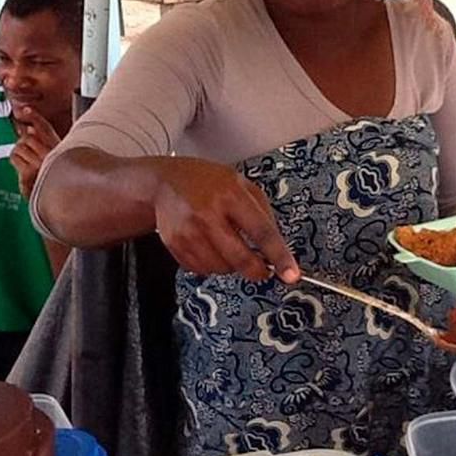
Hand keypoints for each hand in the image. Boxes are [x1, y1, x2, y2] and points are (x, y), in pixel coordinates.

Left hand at [10, 106, 60, 197]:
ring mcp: (40, 164)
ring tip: (25, 163)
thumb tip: (29, 129)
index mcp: (60, 149)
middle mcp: (52, 155)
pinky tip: (21, 169)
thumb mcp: (54, 159)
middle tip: (26, 153)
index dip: (35, 116)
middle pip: (28, 138)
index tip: (25, 109)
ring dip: (18, 153)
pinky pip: (14, 157)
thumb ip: (44, 143)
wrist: (55, 203)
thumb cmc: (54, 180)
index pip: (46, 128)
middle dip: (23, 144)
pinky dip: (15, 161)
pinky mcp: (29, 173)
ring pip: (19, 147)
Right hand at [151, 157, 300, 283]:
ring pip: (222, 268)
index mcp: (231, 194)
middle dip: (257, 270)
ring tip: (227, 245)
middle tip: (264, 271)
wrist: (164, 182)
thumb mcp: (241, 184)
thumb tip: (277, 247)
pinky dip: (211, 264)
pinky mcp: (176, 244)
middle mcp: (208, 213)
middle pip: (240, 258)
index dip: (279, 256)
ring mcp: (189, 231)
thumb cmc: (207, 182)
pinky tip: (209, 246)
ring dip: (231, 265)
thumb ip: (262, 212)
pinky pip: (202, 269)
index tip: (291, 274)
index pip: (262, 231)